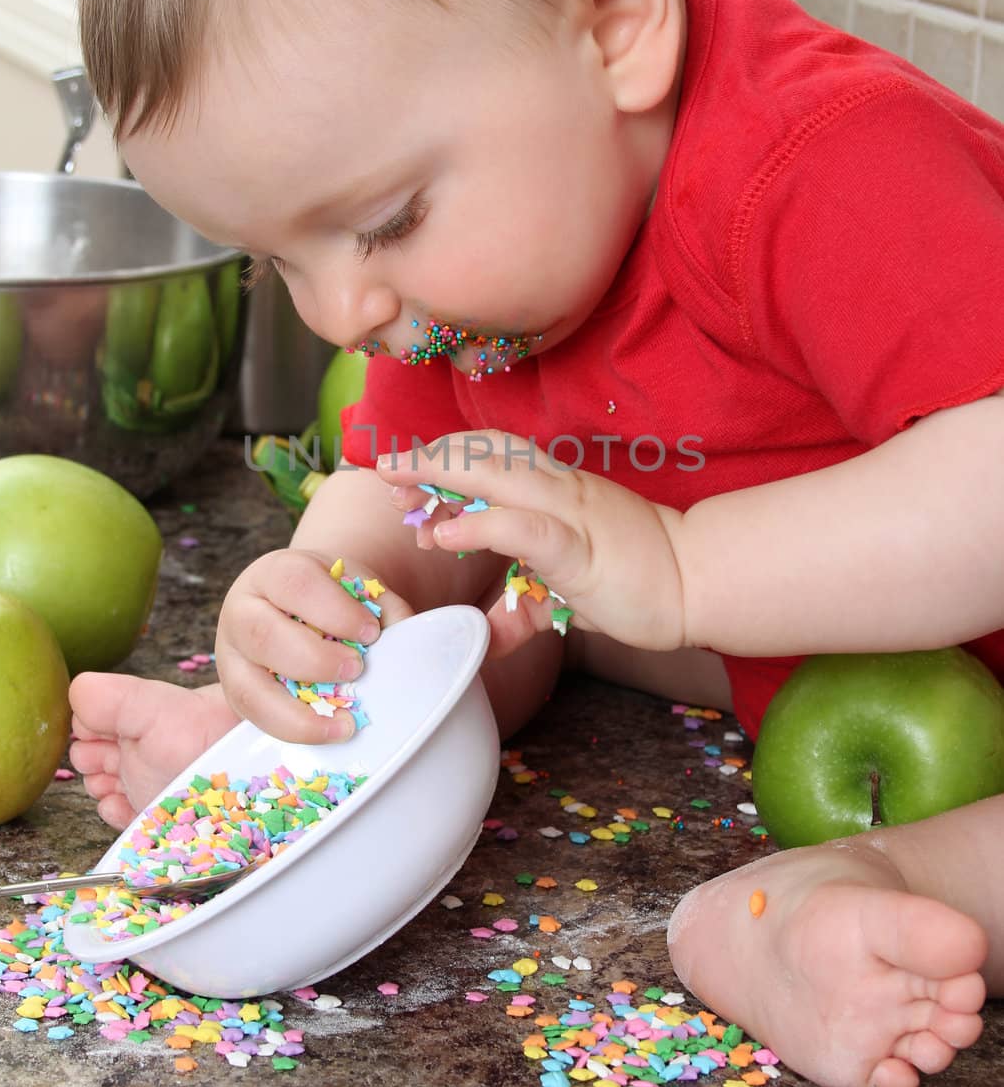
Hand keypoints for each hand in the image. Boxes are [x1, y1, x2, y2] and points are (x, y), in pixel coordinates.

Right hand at [214, 548, 413, 740]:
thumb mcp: (352, 589)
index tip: (370, 632)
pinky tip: (326, 732)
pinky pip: (254, 717)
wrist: (292, 609)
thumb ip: (380, 606)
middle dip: (314, 659)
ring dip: (299, 712)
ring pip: (249, 687)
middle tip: (356, 670)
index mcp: (274, 573)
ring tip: (345, 723)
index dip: (334, 610)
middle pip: (264, 634)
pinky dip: (291, 730)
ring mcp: (231, 656)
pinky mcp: (233, 692)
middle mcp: (242, 611)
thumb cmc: (327, 599)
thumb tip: (407, 638)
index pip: (296, 583)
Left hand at [376, 431, 686, 659]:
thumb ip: (531, 602)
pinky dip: (480, 525)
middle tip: (383, 469)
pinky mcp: (580, 547)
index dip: (446, 455)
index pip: (494, 454)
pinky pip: (523, 527)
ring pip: (497, 476)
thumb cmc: (642, 581)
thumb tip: (495, 632)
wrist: (703, 582)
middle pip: (484, 453)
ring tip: (397, 482)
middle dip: (429, 457)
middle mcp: (560, 489)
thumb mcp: (571, 591)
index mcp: (559, 490)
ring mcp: (571, 513)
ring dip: (441, 474)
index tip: (403, 470)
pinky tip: (446, 532)